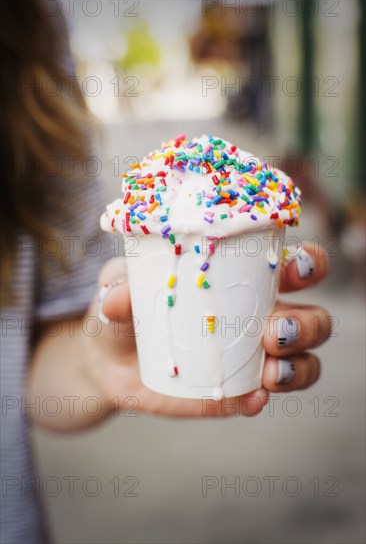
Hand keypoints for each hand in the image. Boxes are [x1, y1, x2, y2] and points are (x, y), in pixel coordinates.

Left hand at [84, 243, 329, 417]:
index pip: (292, 266)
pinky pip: (260, 398)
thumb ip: (119, 287)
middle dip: (306, 325)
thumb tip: (120, 299)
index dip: (308, 265)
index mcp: (241, 279)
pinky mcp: (233, 393)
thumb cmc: (123, 310)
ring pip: (302, 362)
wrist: (105, 360)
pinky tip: (251, 398)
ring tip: (271, 371)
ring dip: (299, 367)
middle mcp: (256, 317)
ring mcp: (249, 359)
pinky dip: (262, 399)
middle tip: (272, 332)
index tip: (293, 271)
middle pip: (311, 319)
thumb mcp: (118, 290)